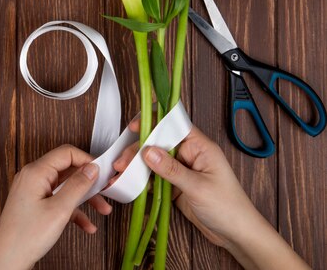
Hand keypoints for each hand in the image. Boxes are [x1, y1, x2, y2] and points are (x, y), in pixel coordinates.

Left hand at [0, 144, 111, 269]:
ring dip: (84, 199)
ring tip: (102, 210)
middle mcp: (32, 177)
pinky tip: (87, 225)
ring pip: (65, 187)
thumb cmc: (25, 237)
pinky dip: (73, 210)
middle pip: (67, 171)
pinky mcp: (34, 205)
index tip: (103, 171)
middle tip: (105, 191)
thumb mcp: (59, 210)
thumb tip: (91, 168)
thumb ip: (78, 186)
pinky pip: (57, 201)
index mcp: (36, 172)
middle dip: (88, 182)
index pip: (66, 153)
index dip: (87, 160)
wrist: (6, 261)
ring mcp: (33, 191)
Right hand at [114, 123, 308, 269]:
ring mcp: (181, 170)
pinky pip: (154, 177)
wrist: (237, 234)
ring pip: (153, 161)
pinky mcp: (175, 185)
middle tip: (122, 163)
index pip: (173, 125)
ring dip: (136, 166)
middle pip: (158, 144)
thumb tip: (148, 152)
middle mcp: (189, 155)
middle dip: (138, 151)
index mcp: (200, 146)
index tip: (134, 127)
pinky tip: (130, 183)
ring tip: (120, 173)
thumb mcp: (198, 187)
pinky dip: (141, 180)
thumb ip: (172, 169)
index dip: (153, 122)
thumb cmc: (228, 208)